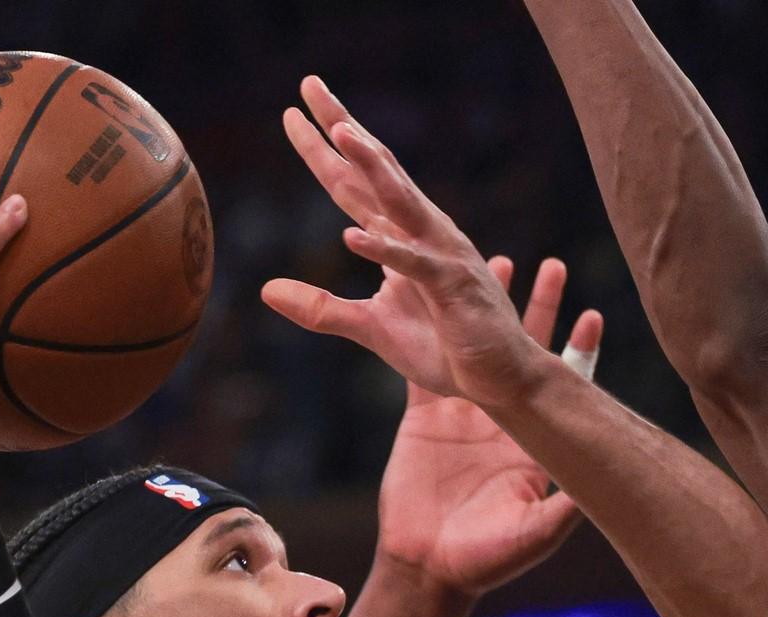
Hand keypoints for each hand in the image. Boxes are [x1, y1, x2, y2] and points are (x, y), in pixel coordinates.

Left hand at [261, 75, 574, 408]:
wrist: (501, 379)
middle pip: (375, 172)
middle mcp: (420, 233)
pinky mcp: (452, 289)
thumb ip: (321, 309)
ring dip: (372, 167)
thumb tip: (266, 291)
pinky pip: (414, 266)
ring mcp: (439, 255)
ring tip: (341, 134)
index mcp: (399, 238)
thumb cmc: (444, 348)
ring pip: (401, 202)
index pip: (352, 184)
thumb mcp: (370, 329)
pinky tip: (352, 237)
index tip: (291, 112)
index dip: (323, 148)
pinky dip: (386, 251)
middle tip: (310, 86)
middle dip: (343, 128)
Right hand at [376, 256, 603, 595]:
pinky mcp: (424, 414)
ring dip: (484, 305)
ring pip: (475, 345)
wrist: (427, 568)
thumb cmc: (486, 561)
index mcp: (534, 439)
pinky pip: (423, 361)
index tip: (593, 315)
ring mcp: (463, 413)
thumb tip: (608, 484)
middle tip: (554, 266)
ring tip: (499, 261)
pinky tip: (429, 290)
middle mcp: (502, 418)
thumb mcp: (534, 534)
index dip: (578, 349)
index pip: (563, 383)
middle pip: (525, 350)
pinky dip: (426, 325)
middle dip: (540, 307)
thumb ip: (564, 510)